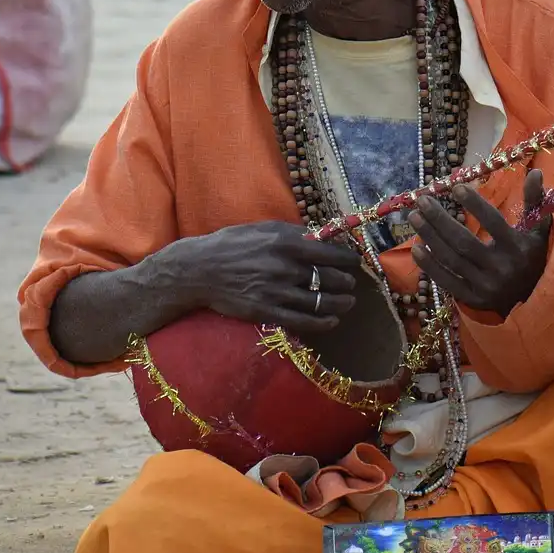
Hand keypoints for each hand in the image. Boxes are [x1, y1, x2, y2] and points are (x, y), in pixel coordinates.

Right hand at [159, 221, 360, 334]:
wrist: (198, 270)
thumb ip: (295, 234)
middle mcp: (285, 268)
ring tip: (347, 302)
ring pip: (321, 302)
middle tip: (350, 283)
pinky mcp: (266, 312)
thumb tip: (325, 238)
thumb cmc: (233, 244)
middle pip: (331, 279)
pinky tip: (332, 321)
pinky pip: (303, 322)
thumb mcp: (265, 229)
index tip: (355, 262)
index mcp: (287, 243)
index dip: (349, 260)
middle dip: (346, 282)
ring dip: (340, 303)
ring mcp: (276, 292)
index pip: (332, 254)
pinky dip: (323, 323)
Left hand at [408, 169, 551, 316]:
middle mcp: (502, 268)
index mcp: (519, 248)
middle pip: (464, 242)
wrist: (536, 300)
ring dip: (430, 237)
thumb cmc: (534, 257)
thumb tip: (535, 172)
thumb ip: (536, 202)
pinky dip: (430, 265)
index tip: (455, 187)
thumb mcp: (539, 230)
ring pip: (452, 259)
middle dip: (440, 220)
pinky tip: (416, 247)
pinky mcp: (473, 299)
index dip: (475, 205)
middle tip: (422, 201)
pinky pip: (447, 281)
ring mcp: (486, 286)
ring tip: (414, 217)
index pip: (494, 223)